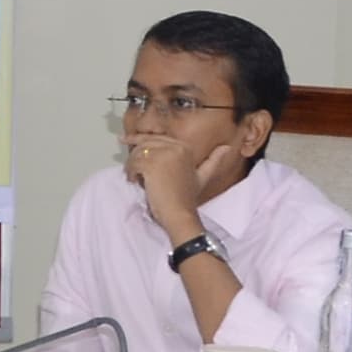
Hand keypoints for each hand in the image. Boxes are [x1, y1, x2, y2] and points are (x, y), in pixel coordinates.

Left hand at [125, 132, 243, 238]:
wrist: (180, 214)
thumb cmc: (187, 198)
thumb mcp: (203, 176)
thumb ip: (213, 161)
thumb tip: (227, 148)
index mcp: (184, 147)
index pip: (155, 138)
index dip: (139, 139)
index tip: (125, 140)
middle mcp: (175, 147)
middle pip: (143, 143)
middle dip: (134, 155)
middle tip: (129, 166)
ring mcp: (163, 155)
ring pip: (136, 153)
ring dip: (131, 166)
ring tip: (135, 178)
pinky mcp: (152, 165)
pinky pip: (133, 163)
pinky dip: (130, 173)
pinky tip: (135, 182)